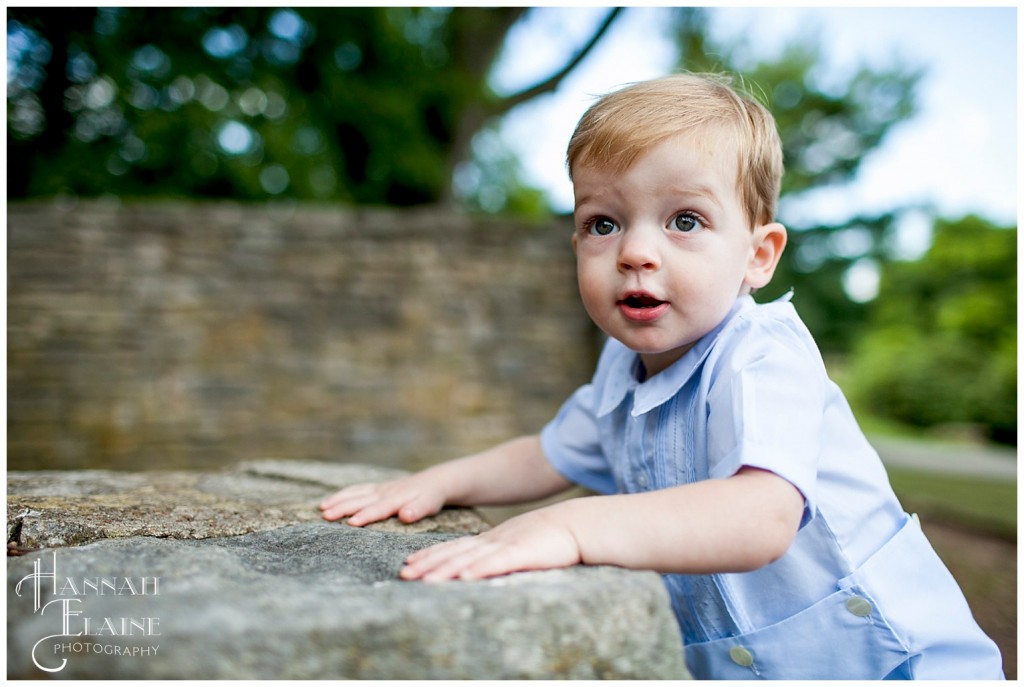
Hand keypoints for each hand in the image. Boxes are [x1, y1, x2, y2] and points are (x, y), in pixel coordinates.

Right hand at [319, 474, 445, 525]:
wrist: (435, 481)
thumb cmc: (431, 497)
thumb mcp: (430, 504)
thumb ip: (418, 509)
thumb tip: (405, 515)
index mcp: (398, 498)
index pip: (379, 508)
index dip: (366, 515)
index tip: (351, 522)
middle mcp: (386, 492)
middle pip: (361, 500)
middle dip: (343, 507)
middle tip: (325, 515)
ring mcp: (380, 488)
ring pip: (356, 493)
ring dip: (339, 500)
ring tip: (321, 509)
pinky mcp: (377, 488)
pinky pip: (357, 490)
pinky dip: (342, 494)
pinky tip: (329, 500)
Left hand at [399, 506, 581, 581]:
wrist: (577, 525)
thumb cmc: (552, 539)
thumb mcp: (519, 545)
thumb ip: (500, 554)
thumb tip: (481, 567)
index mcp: (492, 541)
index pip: (455, 548)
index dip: (431, 555)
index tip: (410, 564)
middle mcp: (493, 542)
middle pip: (455, 553)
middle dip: (427, 564)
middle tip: (404, 574)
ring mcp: (506, 546)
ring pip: (469, 559)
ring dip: (445, 570)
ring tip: (424, 581)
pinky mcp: (522, 553)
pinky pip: (497, 563)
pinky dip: (479, 570)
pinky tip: (464, 577)